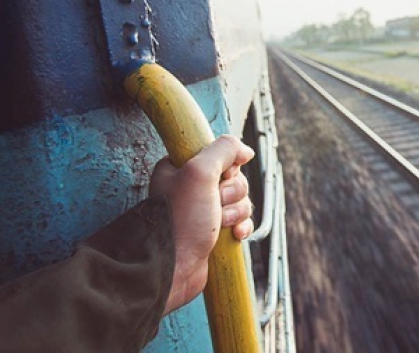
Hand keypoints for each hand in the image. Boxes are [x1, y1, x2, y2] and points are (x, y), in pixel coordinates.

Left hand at [148, 135, 254, 315]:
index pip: (219, 155)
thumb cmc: (179, 221)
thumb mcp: (200, 172)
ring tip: (221, 223)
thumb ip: (224, 150)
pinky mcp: (212, 231)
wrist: (172, 268)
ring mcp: (202, 211)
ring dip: (237, 212)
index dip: (227, 166)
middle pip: (233, 178)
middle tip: (218, 202)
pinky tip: (235, 235)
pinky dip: (241, 227)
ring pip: (239, 200)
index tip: (220, 177)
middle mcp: (191, 187)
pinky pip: (239, 222)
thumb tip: (246, 151)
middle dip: (233, 192)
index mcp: (180, 168)